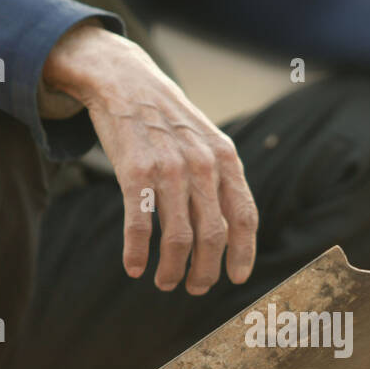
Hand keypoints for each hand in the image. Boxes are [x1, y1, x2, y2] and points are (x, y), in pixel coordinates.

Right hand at [40, 21, 257, 293]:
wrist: (124, 80)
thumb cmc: (167, 120)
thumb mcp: (206, 141)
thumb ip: (220, 180)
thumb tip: (232, 232)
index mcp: (225, 159)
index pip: (244, 216)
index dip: (243, 253)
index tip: (236, 278)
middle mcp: (201, 164)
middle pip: (213, 236)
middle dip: (205, 271)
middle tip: (195, 287)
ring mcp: (168, 168)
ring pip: (178, 238)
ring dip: (172, 270)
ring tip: (166, 282)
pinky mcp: (133, 171)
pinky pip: (139, 224)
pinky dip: (136, 252)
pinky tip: (133, 267)